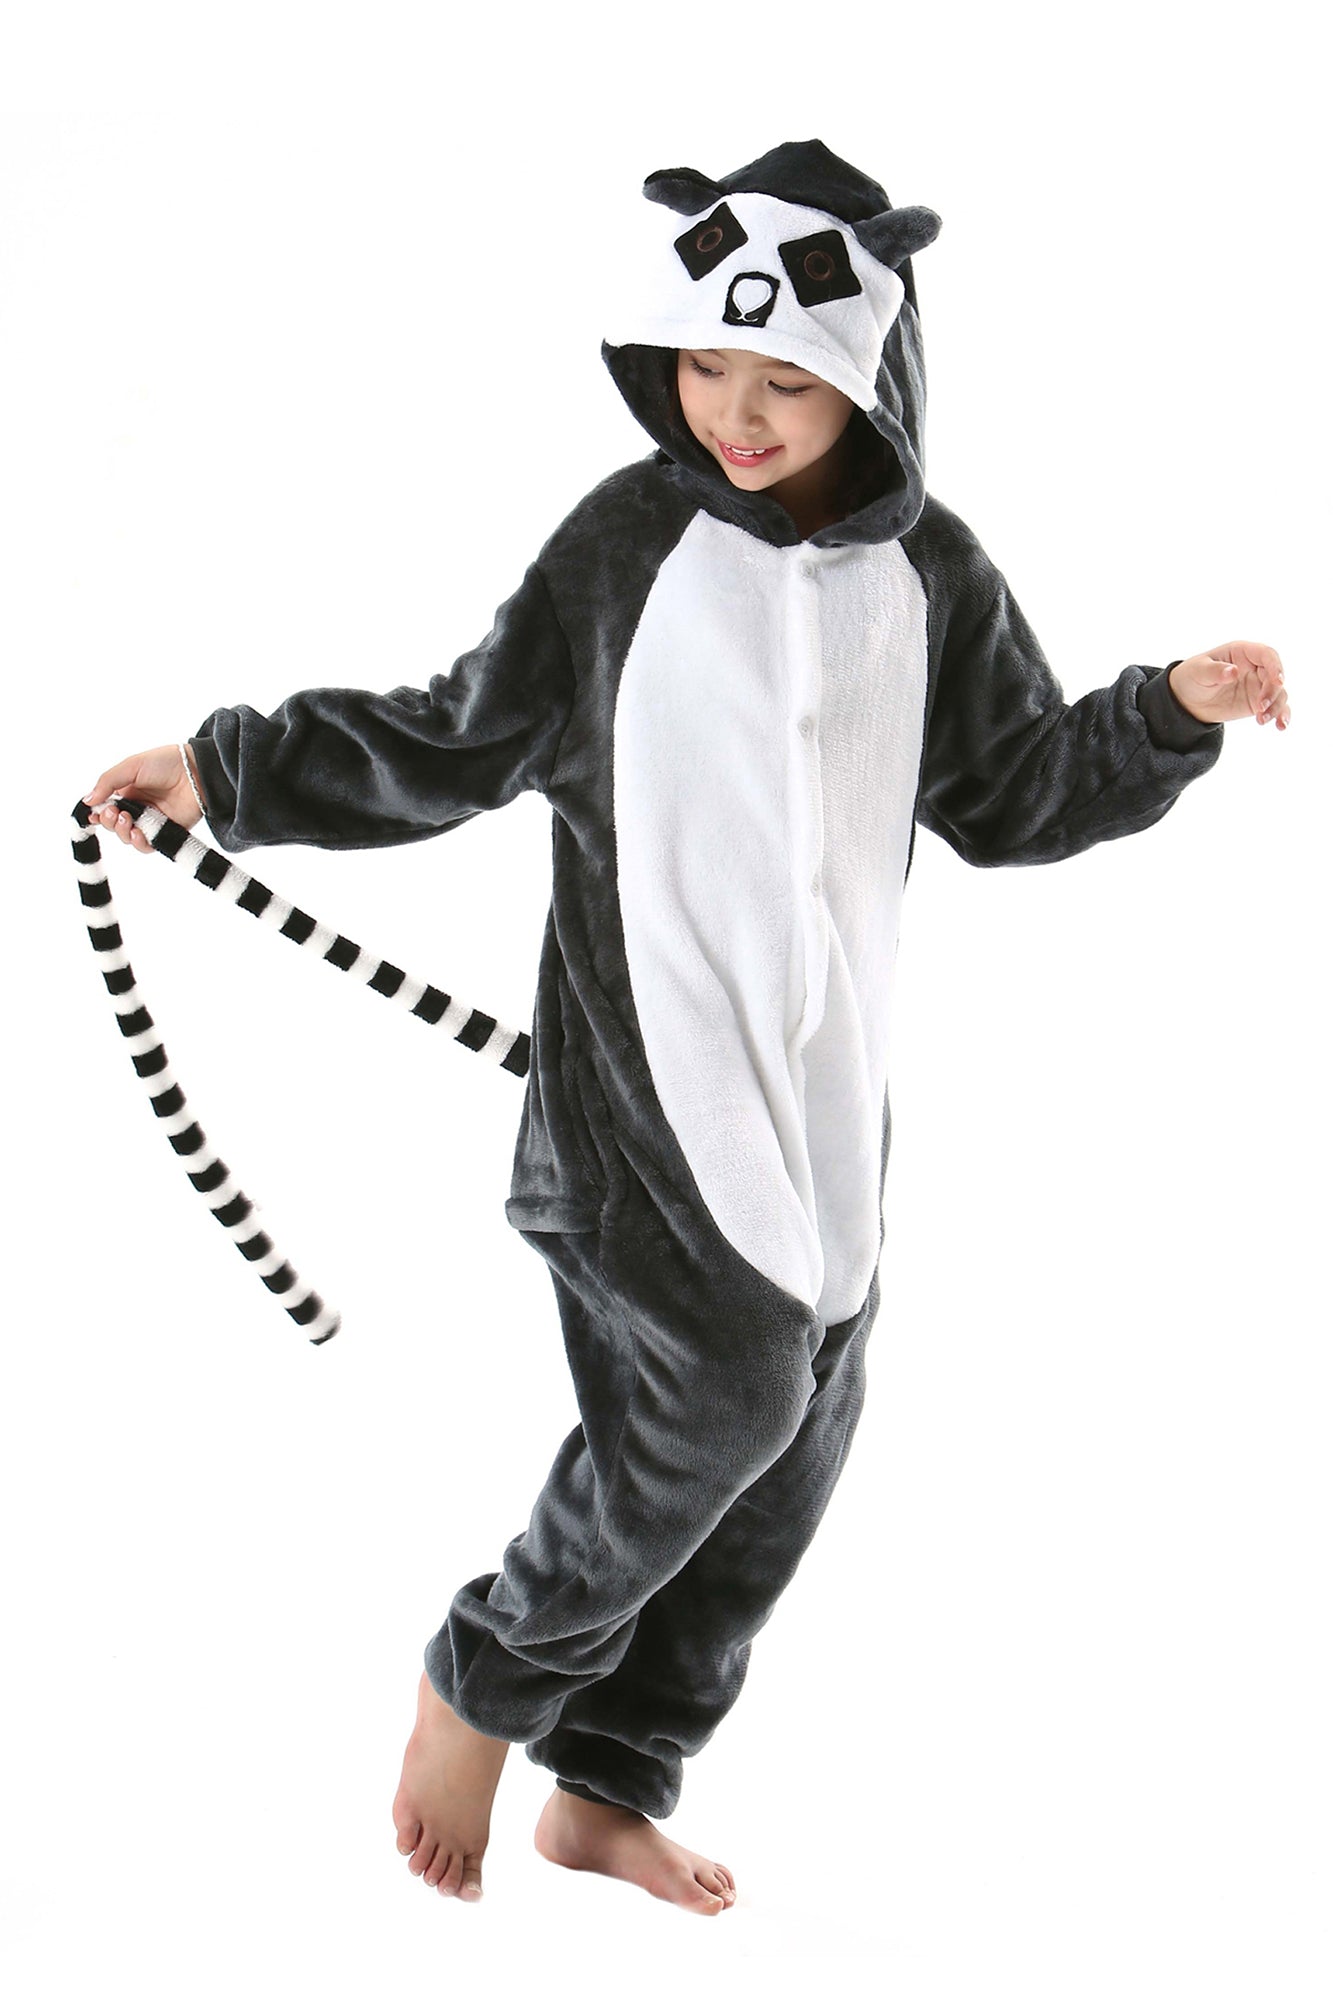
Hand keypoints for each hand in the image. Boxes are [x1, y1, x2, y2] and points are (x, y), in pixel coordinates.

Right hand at [83, 743, 204, 852]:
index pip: (105, 807)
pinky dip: (139, 842)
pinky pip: (147, 845)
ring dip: (121, 832)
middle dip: (108, 821)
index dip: (98, 812)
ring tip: (127, 820)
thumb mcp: (131, 766)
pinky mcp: (166, 832)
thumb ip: (107, 782)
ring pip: (127, 837)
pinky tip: (138, 833)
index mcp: (126, 791)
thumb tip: (86, 801)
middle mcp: (137, 807)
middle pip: (113, 824)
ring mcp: (151, 821)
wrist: (197, 771)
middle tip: (115, 813)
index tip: (94, 812)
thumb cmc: (166, 763)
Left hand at [1169, 642, 1289, 730]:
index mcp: (1242, 652)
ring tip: (1261, 720)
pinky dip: (1280, 716)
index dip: (1275, 666)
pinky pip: (1276, 708)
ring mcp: (1258, 685)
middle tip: (1260, 707)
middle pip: (1275, 676)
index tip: (1278, 681)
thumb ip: (1215, 671)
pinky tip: (1280, 726)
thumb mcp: (1199, 671)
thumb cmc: (1192, 677)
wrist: (1187, 700)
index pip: (1267, 654)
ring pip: (1279, 693)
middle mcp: (1255, 667)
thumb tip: (1233, 672)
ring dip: (1276, 707)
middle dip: (1272, 692)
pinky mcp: (1258, 703)